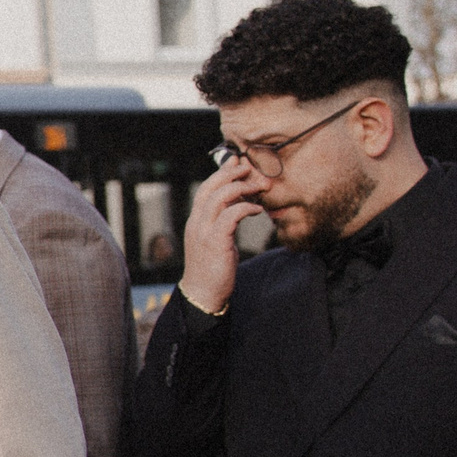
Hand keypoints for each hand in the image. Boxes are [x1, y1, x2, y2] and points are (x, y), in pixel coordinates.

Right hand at [179, 158, 267, 314]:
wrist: (202, 294)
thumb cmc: (213, 268)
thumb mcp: (217, 240)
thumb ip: (224, 221)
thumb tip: (238, 204)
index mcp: (196, 220)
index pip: (206, 188)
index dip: (222, 172)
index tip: (238, 162)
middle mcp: (197, 222)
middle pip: (211, 186)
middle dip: (232, 173)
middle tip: (252, 168)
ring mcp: (203, 231)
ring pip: (219, 197)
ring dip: (241, 187)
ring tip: (259, 187)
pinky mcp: (215, 242)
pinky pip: (230, 216)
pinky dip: (245, 208)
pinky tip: (257, 210)